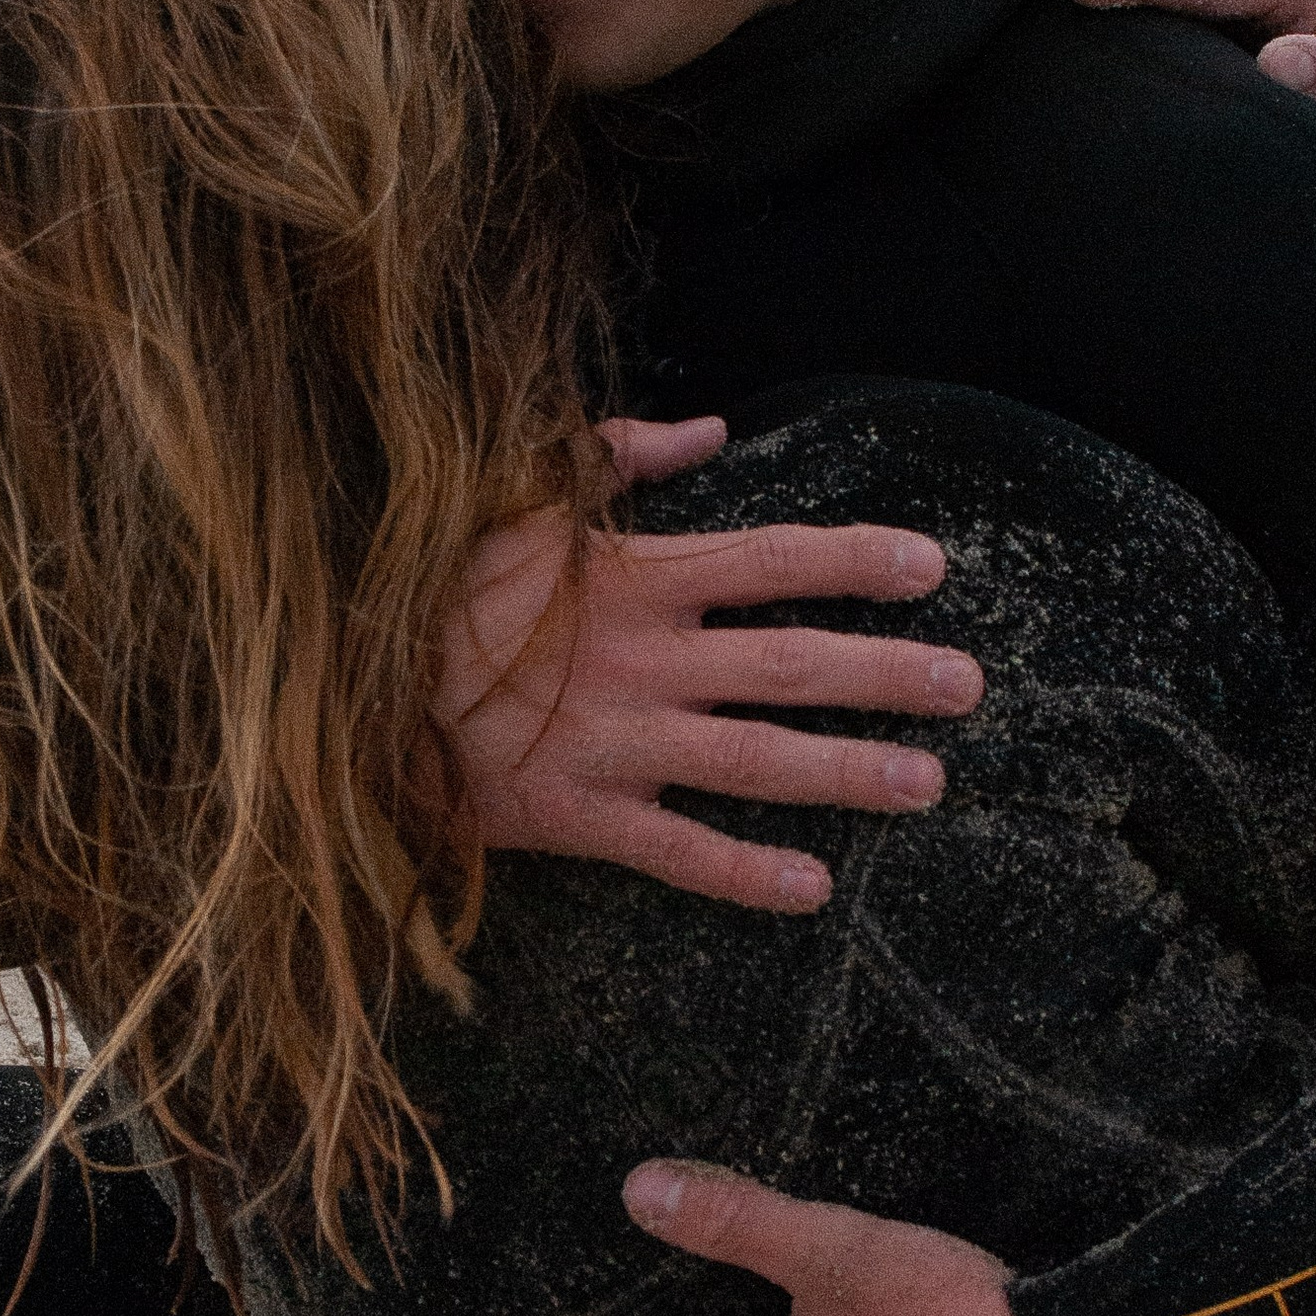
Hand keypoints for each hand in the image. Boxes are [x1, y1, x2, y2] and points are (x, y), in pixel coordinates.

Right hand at [436, 417, 983, 916]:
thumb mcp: (517, 497)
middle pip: (792, 665)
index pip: (771, 561)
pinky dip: (746, 872)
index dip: (856, 562)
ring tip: (927, 782)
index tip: (932, 569)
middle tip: (967, 685)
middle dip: (887, 674)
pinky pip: (679, 849)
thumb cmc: (433, 590)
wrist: (349, 690)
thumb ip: (616, 457)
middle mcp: (644, 661)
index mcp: (633, 580)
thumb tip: (709, 429)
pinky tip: (813, 886)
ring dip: (848, 771)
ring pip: (756, 760)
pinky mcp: (581, 814)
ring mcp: (618, 742)